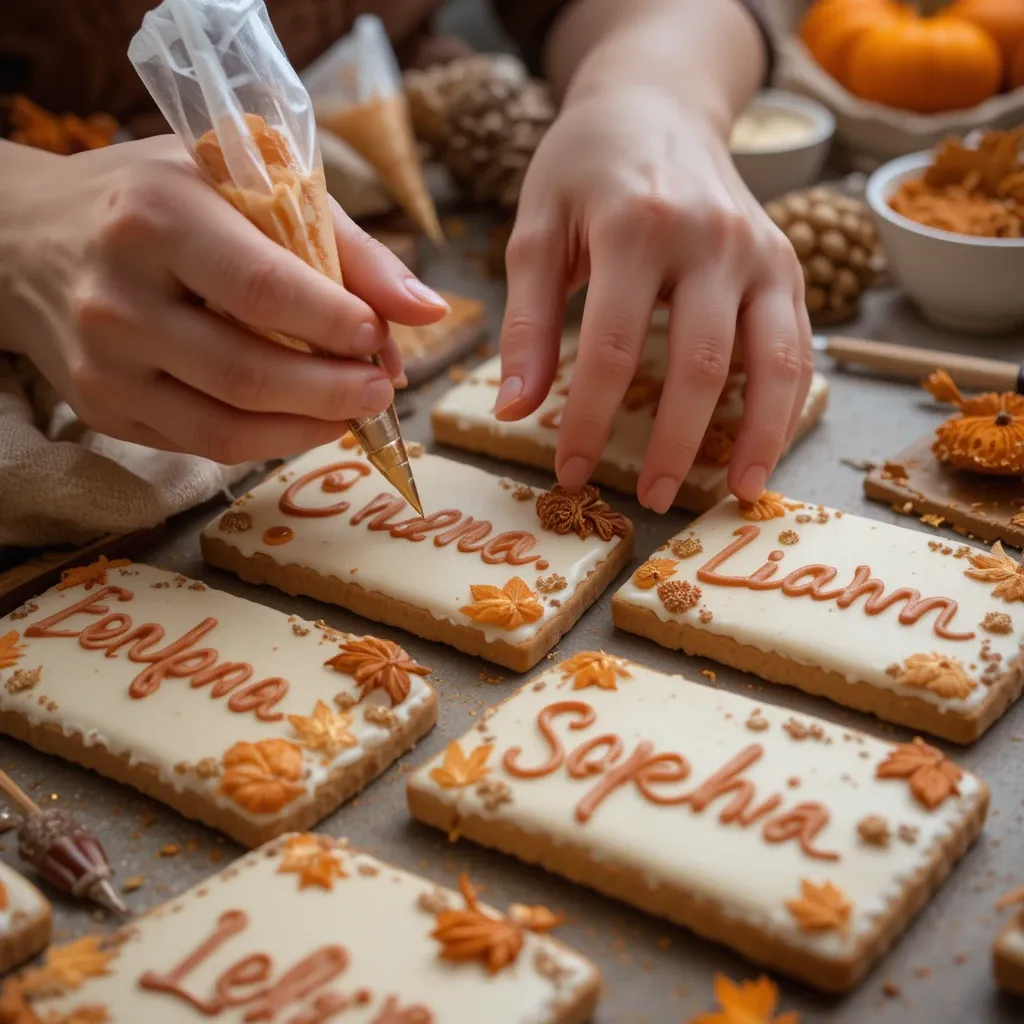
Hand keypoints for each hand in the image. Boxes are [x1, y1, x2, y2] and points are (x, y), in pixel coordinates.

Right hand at [0, 136, 448, 462]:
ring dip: (310, 428)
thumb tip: (430, 310)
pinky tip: (303, 420)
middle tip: (383, 389)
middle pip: (248, 373)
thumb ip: (346, 246)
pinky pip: (201, 445)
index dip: (336, 324)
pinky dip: (269, 441)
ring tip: (355, 409)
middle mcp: (118, 296)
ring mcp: (104, 364)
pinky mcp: (102, 409)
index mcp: (156, 217)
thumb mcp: (245, 186)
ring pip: (226, 427)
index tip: (381, 336)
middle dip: (334, 392)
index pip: (263, 289)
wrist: (30, 238)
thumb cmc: (158, 201)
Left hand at [494, 85, 812, 511]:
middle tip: (651, 499)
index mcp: (637, 226)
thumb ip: (527, 321)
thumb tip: (515, 411)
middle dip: (674, 443)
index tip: (571, 473)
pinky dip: (786, 402)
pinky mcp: (786, 264)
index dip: (590, 422)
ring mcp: (760, 251)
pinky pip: (798, 344)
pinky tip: (763, 447)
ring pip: (774, 359)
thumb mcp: (536, 229)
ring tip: (735, 493)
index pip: (611, 349)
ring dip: (758, 435)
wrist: (655, 106)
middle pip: (700, 364)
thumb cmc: (584, 169)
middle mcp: (711, 239)